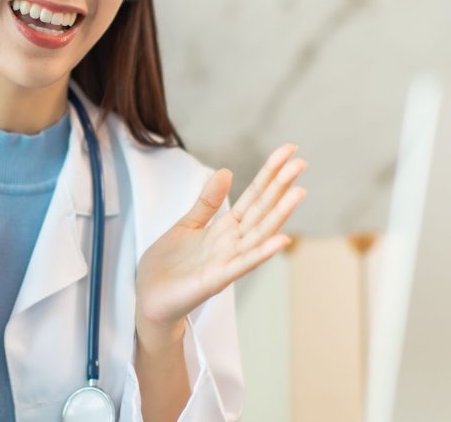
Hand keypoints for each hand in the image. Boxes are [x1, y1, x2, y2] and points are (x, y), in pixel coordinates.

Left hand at [135, 144, 306, 346]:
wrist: (149, 299)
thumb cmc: (168, 266)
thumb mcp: (187, 225)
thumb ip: (207, 202)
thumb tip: (227, 171)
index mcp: (225, 228)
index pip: (253, 196)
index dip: (270, 173)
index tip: (289, 150)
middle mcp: (232, 243)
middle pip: (261, 210)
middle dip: (280, 187)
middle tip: (301, 163)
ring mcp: (226, 262)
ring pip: (258, 234)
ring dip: (279, 215)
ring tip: (298, 193)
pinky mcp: (215, 280)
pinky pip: (241, 265)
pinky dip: (261, 253)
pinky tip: (280, 240)